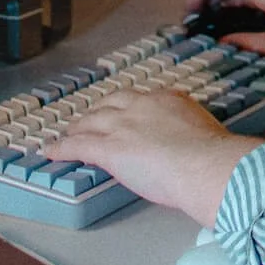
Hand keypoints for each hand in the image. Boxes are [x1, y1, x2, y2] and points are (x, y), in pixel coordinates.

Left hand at [46, 88, 261, 227]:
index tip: (126, 112)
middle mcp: (141, 107)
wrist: (205, 164)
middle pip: (110, 104)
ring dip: (77, 128)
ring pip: (90, 121)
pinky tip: (51, 151)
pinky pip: (77, 145)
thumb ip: (195, 134)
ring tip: (68, 133)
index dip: (128, 107)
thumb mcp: (207, 133)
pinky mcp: (109, 148)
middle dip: (98, 112)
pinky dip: (61, 147)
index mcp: (167, 101)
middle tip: (90, 119)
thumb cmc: (213, 157)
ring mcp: (122, 126)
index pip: (141, 100)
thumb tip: (201, 146)